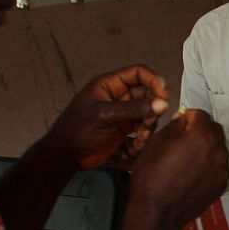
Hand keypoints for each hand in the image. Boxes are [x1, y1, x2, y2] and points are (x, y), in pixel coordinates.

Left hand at [47, 66, 168, 169]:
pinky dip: (142, 138)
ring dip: (147, 127)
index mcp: (109, 85)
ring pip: (147, 114)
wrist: (65, 156)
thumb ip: (134, 109)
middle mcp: (118, 96)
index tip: (163, 98)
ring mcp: (121, 114)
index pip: (138, 73)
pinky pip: (141, 129)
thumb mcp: (105, 116)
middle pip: (146, 95)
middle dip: (151, 110)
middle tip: (146, 126)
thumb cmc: (78, 129)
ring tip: (139, 140)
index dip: (154, 82)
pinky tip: (135, 148)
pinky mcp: (123, 130)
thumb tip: (163, 104)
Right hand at [130, 109, 228, 226]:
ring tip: (187, 158)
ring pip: (218, 148)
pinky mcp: (222, 184)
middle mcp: (218, 150)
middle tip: (183, 138)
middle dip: (200, 130)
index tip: (180, 123)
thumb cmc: (152, 178)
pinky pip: (218, 166)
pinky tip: (192, 172)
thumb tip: (182, 120)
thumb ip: (173, 126)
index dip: (188, 116)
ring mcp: (223, 169)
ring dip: (206, 147)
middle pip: (214, 130)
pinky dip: (209, 164)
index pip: (200, 114)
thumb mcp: (156, 143)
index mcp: (203, 135)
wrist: (158, 212)